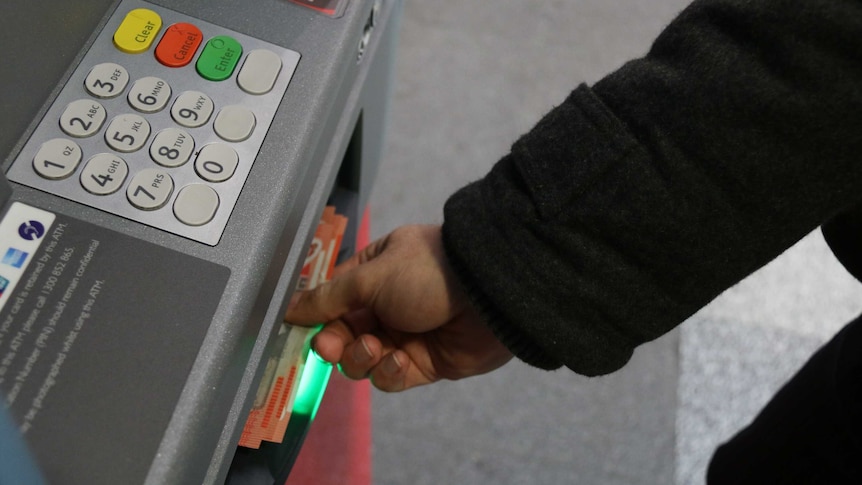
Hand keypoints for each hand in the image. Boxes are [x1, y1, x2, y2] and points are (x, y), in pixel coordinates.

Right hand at [285, 224, 512, 391]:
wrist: (490, 294)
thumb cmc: (428, 272)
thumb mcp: (372, 276)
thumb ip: (329, 297)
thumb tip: (289, 308)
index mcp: (376, 271)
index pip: (334, 297)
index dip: (316, 315)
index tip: (300, 328)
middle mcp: (388, 303)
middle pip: (344, 333)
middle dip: (335, 343)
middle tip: (331, 347)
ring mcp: (406, 334)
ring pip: (363, 359)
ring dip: (361, 357)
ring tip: (375, 347)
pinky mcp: (425, 364)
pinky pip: (391, 376)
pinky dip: (388, 372)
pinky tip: (399, 360)